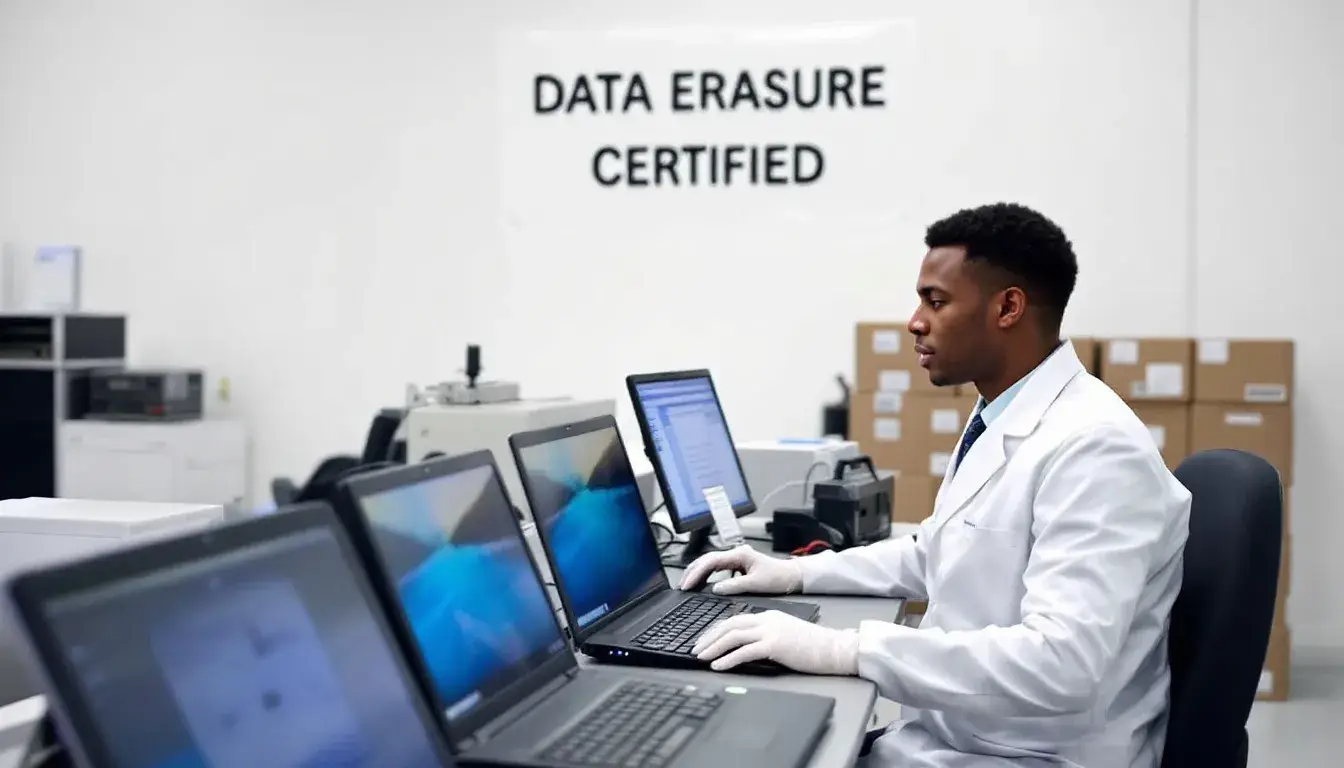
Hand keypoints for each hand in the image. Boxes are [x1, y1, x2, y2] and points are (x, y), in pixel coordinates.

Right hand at [678, 545, 802, 595]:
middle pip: (707, 559)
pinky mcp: (737, 565)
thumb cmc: (778, 577)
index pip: (711, 561)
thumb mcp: (756, 584)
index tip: (687, 585)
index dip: (697, 573)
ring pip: (710, 562)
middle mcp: (736, 553)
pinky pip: (717, 567)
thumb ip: (735, 586)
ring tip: (686, 584)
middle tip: (682, 585)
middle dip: (692, 572)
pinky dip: (706, 574)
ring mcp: (736, 558)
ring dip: (697, 572)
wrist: (792, 576)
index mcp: (739, 554)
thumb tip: (716, 589)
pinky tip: (701, 583)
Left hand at [691, 610, 858, 674]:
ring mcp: (771, 631)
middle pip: (729, 625)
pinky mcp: (775, 645)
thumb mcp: (786, 633)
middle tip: (695, 649)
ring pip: (733, 636)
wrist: (834, 648)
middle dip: (709, 637)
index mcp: (768, 615)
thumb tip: (746, 648)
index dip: (716, 630)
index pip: (735, 619)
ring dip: (713, 647)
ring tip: (701, 657)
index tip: (705, 640)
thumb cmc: (814, 646)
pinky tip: (718, 666)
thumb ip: (767, 636)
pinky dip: (728, 658)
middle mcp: (767, 620)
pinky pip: (745, 651)